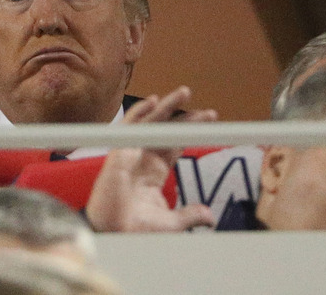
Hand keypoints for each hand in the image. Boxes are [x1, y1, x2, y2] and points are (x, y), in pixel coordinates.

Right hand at [87, 86, 216, 231]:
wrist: (114, 233)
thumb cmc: (135, 229)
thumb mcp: (172, 223)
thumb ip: (190, 215)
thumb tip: (210, 217)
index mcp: (154, 173)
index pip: (175, 145)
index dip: (192, 133)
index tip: (211, 123)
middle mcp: (143, 159)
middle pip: (167, 131)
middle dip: (187, 118)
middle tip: (208, 112)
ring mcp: (131, 153)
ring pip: (151, 123)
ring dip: (168, 107)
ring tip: (185, 92)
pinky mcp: (120, 151)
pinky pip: (129, 126)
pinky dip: (140, 111)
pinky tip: (154, 100)